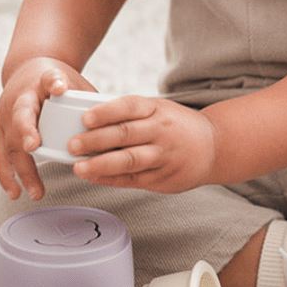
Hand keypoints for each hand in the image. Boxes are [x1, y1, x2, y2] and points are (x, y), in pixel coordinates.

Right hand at [0, 57, 96, 200]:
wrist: (25, 72)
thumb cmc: (54, 80)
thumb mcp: (72, 80)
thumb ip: (87, 96)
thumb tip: (119, 123)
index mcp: (39, 82)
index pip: (47, 79)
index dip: (53, 83)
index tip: (58, 89)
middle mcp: (16, 100)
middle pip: (19, 117)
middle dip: (25, 133)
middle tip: (34, 147)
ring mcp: (4, 119)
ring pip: (7, 144)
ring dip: (18, 168)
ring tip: (32, 190)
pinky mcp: (0, 134)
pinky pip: (1, 156)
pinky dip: (7, 175)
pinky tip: (16, 192)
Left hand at [68, 96, 219, 193]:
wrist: (214, 146)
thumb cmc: (177, 126)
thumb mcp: (159, 110)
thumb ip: (131, 115)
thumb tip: (89, 121)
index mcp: (157, 110)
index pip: (129, 107)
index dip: (106, 112)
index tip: (85, 118)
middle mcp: (161, 131)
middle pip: (125, 134)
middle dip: (96, 140)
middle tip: (73, 144)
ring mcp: (164, 156)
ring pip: (129, 160)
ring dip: (101, 164)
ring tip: (79, 167)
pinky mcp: (163, 178)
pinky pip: (133, 179)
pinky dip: (111, 179)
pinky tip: (94, 177)